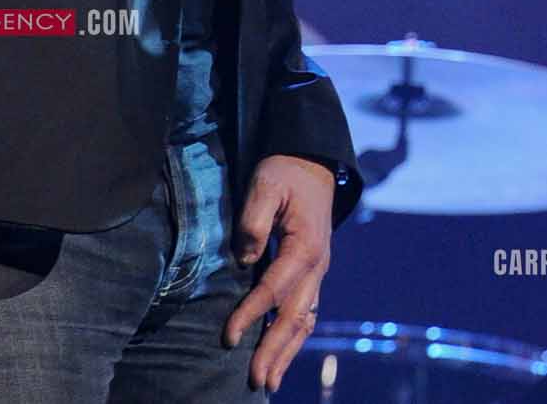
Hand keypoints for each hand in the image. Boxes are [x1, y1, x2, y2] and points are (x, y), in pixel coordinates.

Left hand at [223, 154, 333, 390]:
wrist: (312, 165)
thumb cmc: (285, 173)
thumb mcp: (266, 184)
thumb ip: (254, 219)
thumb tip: (244, 257)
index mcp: (305, 246)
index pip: (274, 288)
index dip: (251, 314)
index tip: (228, 336)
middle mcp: (317, 266)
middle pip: (295, 316)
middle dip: (274, 349)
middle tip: (255, 379)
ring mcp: (318, 272)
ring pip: (305, 320)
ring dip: (286, 352)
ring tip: (268, 381)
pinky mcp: (312, 275)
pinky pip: (306, 312)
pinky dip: (293, 338)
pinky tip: (280, 355)